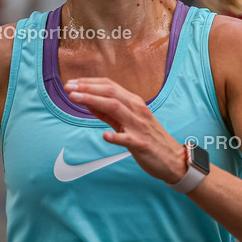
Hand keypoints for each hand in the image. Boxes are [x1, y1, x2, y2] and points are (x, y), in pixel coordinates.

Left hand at [64, 77, 186, 183]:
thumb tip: (87, 102)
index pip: (110, 86)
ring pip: (115, 109)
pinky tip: (104, 135)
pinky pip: (127, 139)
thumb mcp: (130, 121)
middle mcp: (137, 110)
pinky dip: (115, 136)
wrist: (173, 159)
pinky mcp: (142, 144)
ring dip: (93, 101)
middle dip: (87, 88)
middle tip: (68, 87)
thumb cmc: (149, 138)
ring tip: (75, 98)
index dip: (89, 83)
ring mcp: (139, 127)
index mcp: (134, 103)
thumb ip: (109, 113)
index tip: (72, 83)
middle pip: (110, 93)